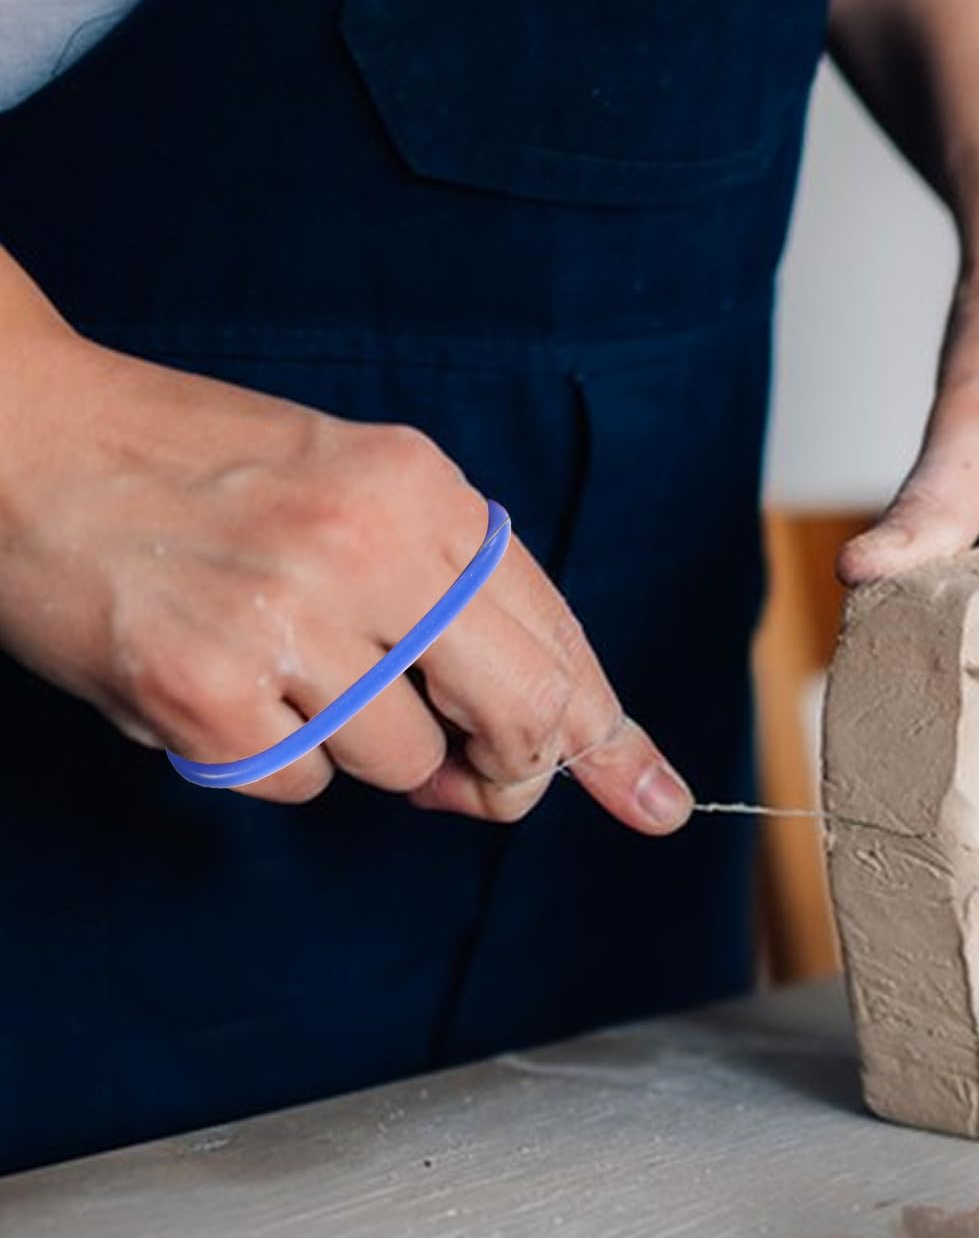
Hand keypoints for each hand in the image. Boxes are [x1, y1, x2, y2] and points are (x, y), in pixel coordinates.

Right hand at [0, 261, 691, 828]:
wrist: (25, 438)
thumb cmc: (198, 467)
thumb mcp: (356, 485)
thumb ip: (451, 597)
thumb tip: (513, 744)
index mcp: (422, 489)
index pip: (557, 635)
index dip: (610, 732)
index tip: (656, 800)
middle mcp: (371, 548)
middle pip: (522, 717)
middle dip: (516, 770)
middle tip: (484, 781)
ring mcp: (286, 623)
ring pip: (406, 766)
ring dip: (367, 750)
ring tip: (289, 670)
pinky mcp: (204, 695)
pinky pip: (303, 787)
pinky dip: (276, 759)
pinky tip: (225, 682)